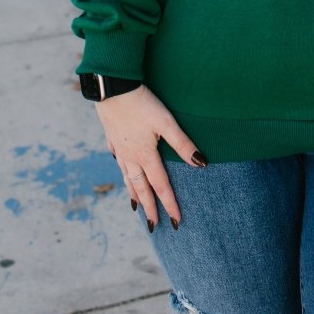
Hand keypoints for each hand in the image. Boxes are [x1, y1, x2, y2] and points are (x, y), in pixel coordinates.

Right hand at [94, 84, 206, 229]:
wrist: (112, 88)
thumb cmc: (141, 104)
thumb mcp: (166, 122)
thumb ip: (182, 143)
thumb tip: (201, 163)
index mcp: (146, 155)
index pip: (161, 185)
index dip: (169, 204)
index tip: (175, 222)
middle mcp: (131, 156)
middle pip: (142, 187)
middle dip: (149, 207)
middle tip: (153, 225)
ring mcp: (120, 148)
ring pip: (128, 177)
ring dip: (134, 193)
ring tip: (136, 207)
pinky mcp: (113, 138)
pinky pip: (119, 161)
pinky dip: (122, 171)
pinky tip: (123, 170)